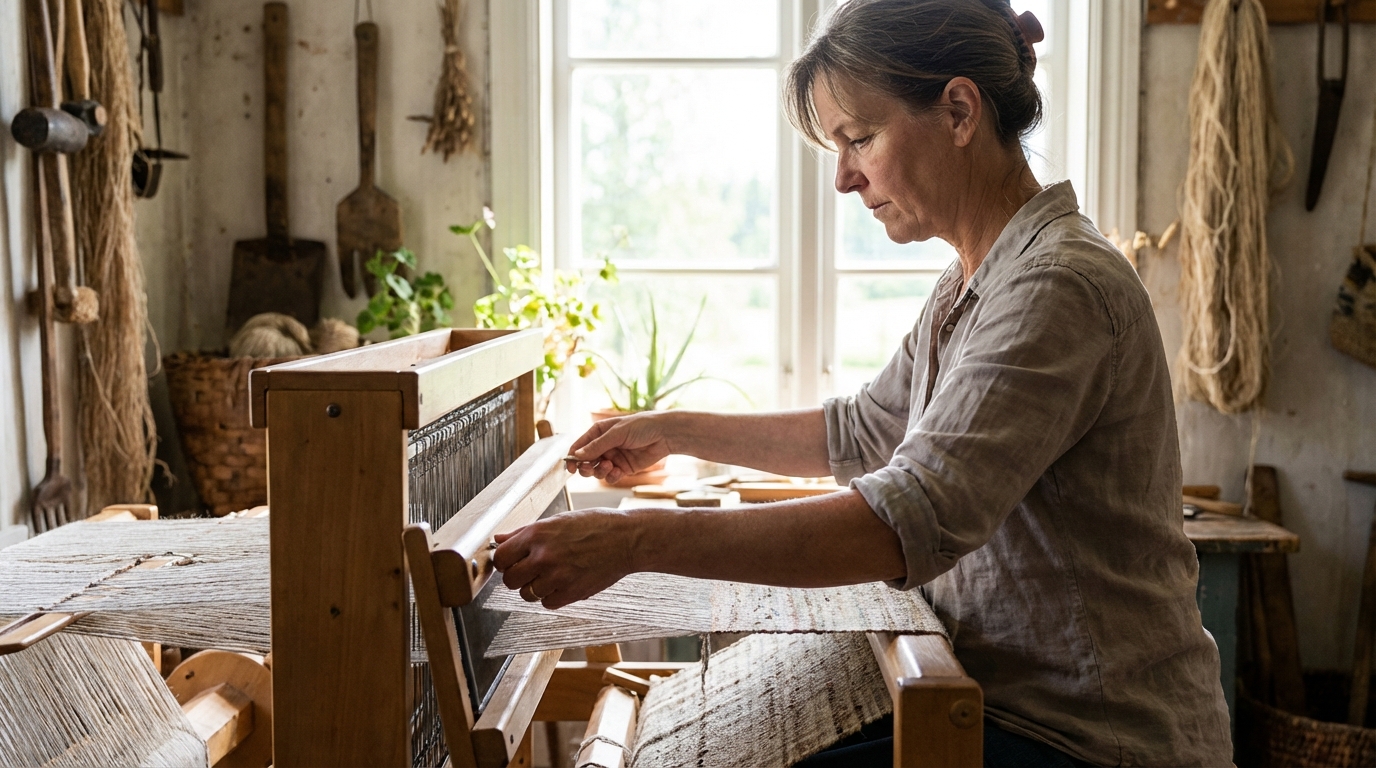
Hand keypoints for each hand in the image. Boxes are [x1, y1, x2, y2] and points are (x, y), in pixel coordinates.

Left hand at [492, 508, 637, 609]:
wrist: (626, 539)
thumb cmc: (595, 526)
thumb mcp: (557, 521)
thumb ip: (524, 533)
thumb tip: (498, 539)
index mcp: (537, 534)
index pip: (500, 558)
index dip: (504, 561)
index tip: (512, 561)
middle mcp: (544, 556)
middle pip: (509, 580)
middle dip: (517, 576)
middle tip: (531, 569)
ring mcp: (557, 576)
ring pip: (527, 594)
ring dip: (535, 587)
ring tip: (552, 574)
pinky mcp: (571, 593)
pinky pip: (547, 603)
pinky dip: (552, 596)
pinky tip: (564, 582)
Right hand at [565, 412, 673, 483]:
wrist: (665, 434)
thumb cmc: (642, 426)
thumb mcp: (617, 433)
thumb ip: (597, 446)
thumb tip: (577, 455)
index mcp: (599, 432)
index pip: (580, 446)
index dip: (573, 456)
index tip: (570, 467)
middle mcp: (604, 445)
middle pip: (586, 461)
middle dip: (585, 467)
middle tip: (587, 469)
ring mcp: (614, 458)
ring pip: (597, 470)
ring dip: (599, 471)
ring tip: (608, 466)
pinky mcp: (624, 468)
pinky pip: (611, 476)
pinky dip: (611, 476)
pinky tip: (617, 471)